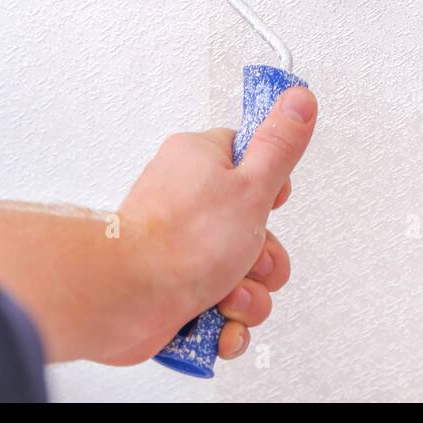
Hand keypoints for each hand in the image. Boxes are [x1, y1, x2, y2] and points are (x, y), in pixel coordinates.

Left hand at [105, 86, 316, 365]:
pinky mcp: (174, 289)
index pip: (251, 161)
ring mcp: (180, 248)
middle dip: (263, 260)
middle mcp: (187, 201)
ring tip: (225, 297)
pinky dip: (224, 323)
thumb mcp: (250, 185)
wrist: (124, 301)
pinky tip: (216, 323)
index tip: (269, 203)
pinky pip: (219, 307)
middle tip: (247, 261)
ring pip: (243, 274)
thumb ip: (279, 144)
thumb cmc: (178, 241)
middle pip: (256, 229)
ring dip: (247, 296)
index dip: (270, 189)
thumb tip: (298, 99)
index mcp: (200, 161)